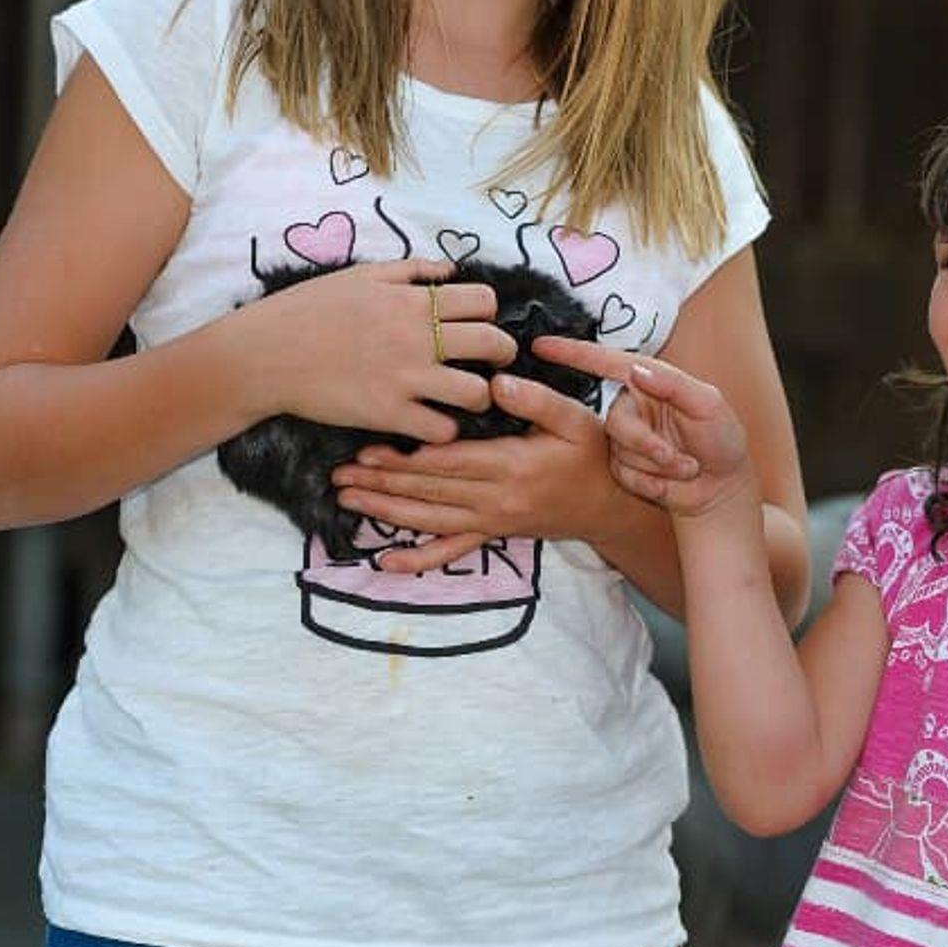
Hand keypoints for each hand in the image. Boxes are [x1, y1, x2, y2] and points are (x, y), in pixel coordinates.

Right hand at [245, 258, 512, 443]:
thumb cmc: (310, 309)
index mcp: (413, 300)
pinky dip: (446, 429)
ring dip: (480, 396)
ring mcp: (404, 378)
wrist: (264, 353)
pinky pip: (442, 430)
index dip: (488, 314)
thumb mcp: (362, 274)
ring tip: (467, 397)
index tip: (477, 325)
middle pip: (494, 344)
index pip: (484, 301)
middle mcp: (417, 337)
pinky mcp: (387, 414)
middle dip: (502, 355)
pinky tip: (434, 422)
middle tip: (490, 363)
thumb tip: (452, 268)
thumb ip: (412, 269)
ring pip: (477, 392)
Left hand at [328, 369, 619, 572]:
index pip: (446, 464)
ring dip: (386, 512)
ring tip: (349, 501)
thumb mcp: (573, 417)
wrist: (607, 504)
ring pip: (429, 520)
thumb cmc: (590, 454)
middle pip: (428, 492)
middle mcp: (495, 499)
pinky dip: (419, 559)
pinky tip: (388, 563)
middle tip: (340, 476)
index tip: (368, 451)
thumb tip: (496, 383)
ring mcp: (491, 521)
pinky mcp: (492, 534)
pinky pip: (451, 551)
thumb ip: (536, 400)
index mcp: (510, 465)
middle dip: (381, 484)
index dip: (404, 460)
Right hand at [532, 336, 751, 518]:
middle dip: (647, 443)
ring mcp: (626, 438)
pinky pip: (623, 473)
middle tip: (678, 457)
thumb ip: (674, 384)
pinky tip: (671, 479)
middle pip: (616, 421)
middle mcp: (632, 406)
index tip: (541, 345)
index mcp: (650, 381)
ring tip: (685, 467)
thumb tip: (636, 369)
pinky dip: (651, 479)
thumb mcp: (709, 404)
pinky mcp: (623, 467)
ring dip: (655, 464)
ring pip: (620, 450)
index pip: (606, 362)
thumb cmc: (721, 439)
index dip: (572, 352)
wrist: (721, 488)